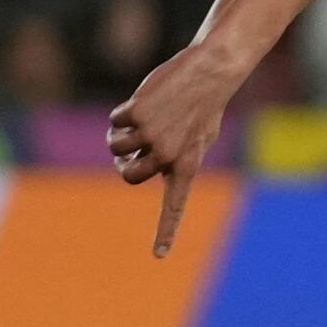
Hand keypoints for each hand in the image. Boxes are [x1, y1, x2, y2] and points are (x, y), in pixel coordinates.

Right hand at [107, 43, 241, 255]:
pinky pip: (115, 121)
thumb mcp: (199, 137)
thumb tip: (145, 168)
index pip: (174, 205)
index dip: (166, 231)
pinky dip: (122, 112)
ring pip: (115, 146)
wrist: (211, 71)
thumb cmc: (205, 105)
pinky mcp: (137, 115)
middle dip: (123, 162)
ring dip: (121, 133)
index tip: (160, 256)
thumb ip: (177, 157)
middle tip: (132, 145)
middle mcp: (167, 156)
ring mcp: (151, 136)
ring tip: (145, 116)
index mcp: (186, 166)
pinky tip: (145, 100)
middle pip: (127, 175)